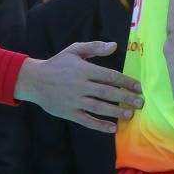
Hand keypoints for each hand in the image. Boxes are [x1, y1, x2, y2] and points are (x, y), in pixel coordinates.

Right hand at [15, 41, 143, 132]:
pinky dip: (99, 125)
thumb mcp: (74, 50)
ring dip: (116, 112)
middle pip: (107, 92)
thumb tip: (114, 45)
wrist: (34, 80)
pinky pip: (86, 120)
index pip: (109, 76)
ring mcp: (74, 100)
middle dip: (125, 98)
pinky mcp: (68, 112)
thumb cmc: (58, 64)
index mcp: (83, 70)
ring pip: (98, 107)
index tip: (138, 87)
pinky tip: (112, 128)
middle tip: (140, 103)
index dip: (126, 81)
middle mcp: (80, 85)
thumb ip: (94, 48)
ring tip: (130, 115)